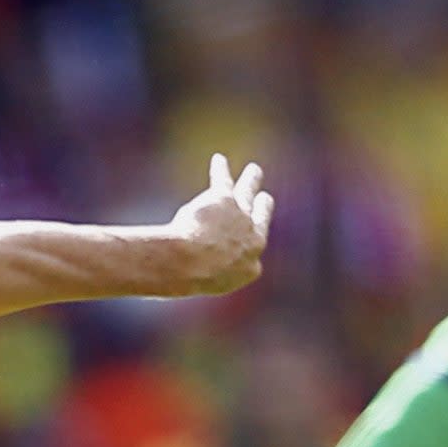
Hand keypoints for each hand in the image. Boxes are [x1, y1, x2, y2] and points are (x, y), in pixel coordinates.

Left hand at [164, 154, 275, 295]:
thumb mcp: (201, 286)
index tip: (246, 241)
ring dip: (251, 180)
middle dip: (262, 209)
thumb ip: (202, 276)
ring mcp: (241, 218)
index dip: (244, 248)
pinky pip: (222, 179)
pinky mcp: (224, 199)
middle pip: (260, 219)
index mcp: (249, 270)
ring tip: (254, 171)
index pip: (253, 255)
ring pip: (249, 193)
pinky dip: (219, 169)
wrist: (185, 264)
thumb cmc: (186, 281)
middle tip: (264, 198)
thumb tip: (183, 273)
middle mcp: (253, 241)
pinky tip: (218, 160)